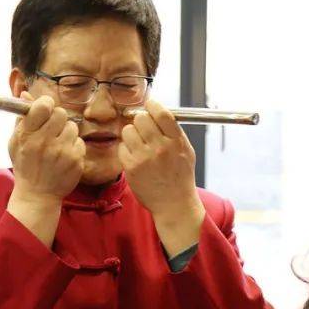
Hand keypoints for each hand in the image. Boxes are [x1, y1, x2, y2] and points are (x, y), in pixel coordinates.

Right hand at [7, 93, 84, 204]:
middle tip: (51, 129)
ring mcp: (62, 153)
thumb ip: (22, 118)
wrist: (37, 195)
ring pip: (72, 127)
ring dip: (65, 134)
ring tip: (57, 146)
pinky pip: (79, 142)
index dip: (46, 104)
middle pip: (61, 113)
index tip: (45, 110)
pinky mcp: (75, 161)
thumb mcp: (16, 141)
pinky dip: (73, 147)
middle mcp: (44, 143)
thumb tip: (26, 94)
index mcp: (27, 136)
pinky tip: (63, 157)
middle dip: (57, 119)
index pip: (43, 105)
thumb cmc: (25, 165)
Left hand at [118, 100, 205, 255]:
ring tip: (138, 144)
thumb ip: (174, 131)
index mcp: (176, 141)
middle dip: (140, 120)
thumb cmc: (180, 176)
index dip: (152, 105)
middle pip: (141, 118)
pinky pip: (121, 147)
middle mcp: (161, 148)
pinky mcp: (132, 168)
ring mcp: (145, 158)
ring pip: (128, 130)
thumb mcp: (186, 151)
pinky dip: (125, 150)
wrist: (174, 203)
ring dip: (131, 134)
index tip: (149, 105)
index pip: (162, 113)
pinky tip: (134, 157)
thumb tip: (158, 111)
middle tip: (142, 128)